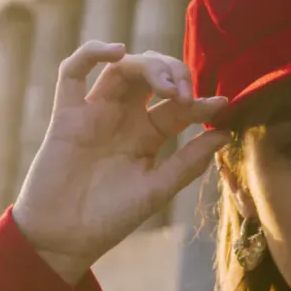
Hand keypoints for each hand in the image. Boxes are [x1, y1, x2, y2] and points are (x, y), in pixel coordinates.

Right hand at [12, 42, 231, 280]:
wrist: (65, 239)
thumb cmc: (110, 218)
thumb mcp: (157, 190)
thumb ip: (188, 162)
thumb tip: (225, 134)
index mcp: (148, 135)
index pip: (180, 106)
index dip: (201, 102)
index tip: (222, 105)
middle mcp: (124, 118)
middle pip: (152, 75)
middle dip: (174, 73)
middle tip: (185, 94)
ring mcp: (95, 112)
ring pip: (121, 68)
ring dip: (147, 65)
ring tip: (165, 84)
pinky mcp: (67, 114)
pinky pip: (72, 72)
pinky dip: (91, 53)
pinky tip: (116, 51)